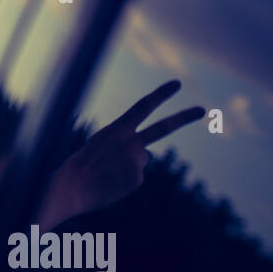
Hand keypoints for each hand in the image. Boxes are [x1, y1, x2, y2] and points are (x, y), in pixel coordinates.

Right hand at [41, 79, 203, 227]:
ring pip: (141, 160)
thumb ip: (124, 144)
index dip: (161, 94)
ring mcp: (136, 159)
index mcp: (117, 129)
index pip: (143, 106)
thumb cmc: (80, 167)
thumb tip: (147, 155)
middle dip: (184, 117)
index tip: (177, 84)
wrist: (70, 187)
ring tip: (106, 173)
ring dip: (127, 166)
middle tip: (202, 109)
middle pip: (163, 128)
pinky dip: (124, 182)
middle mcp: (130, 141)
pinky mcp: (138, 177)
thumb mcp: (99, 145)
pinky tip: (110, 184)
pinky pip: (135, 179)